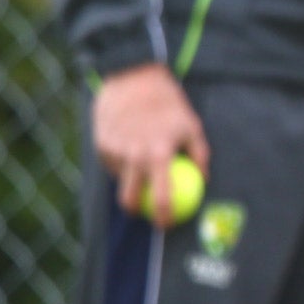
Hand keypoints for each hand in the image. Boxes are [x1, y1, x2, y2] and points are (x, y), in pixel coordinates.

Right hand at [92, 63, 208, 227]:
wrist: (133, 78)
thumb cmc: (169, 104)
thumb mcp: (193, 127)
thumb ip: (200, 156)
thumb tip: (204, 181)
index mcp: (158, 155)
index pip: (161, 198)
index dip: (163, 217)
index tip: (167, 224)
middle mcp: (133, 155)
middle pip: (128, 199)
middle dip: (135, 211)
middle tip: (146, 213)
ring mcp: (113, 149)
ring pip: (119, 179)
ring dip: (129, 181)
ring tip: (141, 170)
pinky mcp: (100, 142)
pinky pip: (111, 163)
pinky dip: (120, 164)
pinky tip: (129, 153)